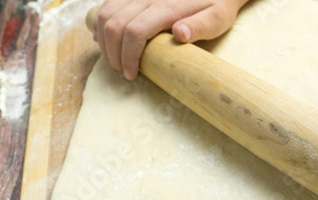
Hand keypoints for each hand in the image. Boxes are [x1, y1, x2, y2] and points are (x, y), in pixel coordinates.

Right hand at [93, 0, 249, 79]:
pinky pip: (107, 5)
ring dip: (104, 40)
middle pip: (115, 25)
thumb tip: (180, 34)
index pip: (135, 32)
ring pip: (106, 14)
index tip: (132, 74)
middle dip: (114, 53)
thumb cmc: (216, 4)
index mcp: (166, 7)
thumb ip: (200, 26)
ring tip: (114, 60)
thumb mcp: (216, 18)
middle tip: (123, 72)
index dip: (129, 56)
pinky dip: (100, 24)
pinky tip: (104, 39)